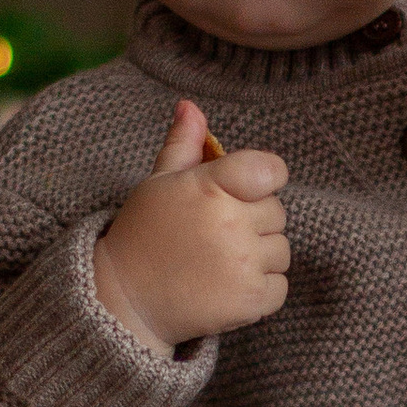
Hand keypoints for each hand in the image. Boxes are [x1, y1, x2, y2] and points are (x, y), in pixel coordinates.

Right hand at [93, 100, 289, 353]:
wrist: (125, 299)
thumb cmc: (144, 234)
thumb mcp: (159, 184)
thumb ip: (182, 145)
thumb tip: (191, 106)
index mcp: (210, 187)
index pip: (270, 170)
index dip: (264, 178)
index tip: (247, 190)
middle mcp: (230, 224)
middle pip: (277, 212)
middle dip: (253, 220)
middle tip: (216, 234)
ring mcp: (243, 265)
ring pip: (281, 249)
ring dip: (259, 256)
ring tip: (219, 261)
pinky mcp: (252, 301)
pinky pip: (280, 285)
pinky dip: (261, 288)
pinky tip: (227, 285)